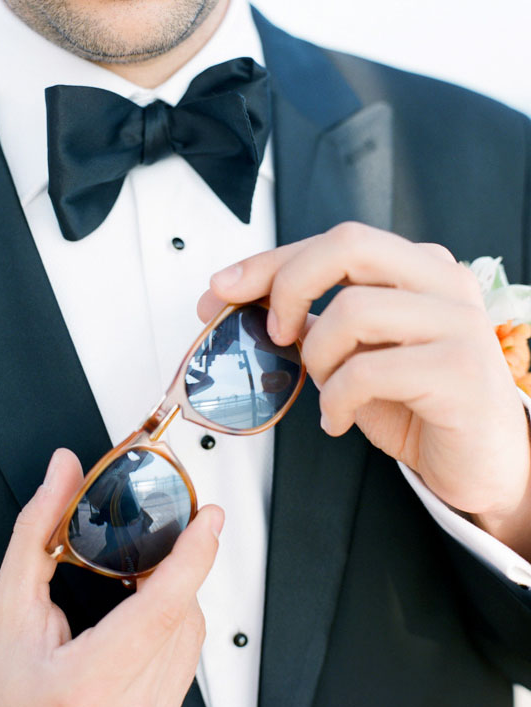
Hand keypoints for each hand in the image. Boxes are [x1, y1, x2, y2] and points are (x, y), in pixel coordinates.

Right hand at [0, 449, 222, 706]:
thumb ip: (39, 528)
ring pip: (191, 638)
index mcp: (86, 686)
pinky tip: (150, 610)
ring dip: (179, 595)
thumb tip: (64, 472)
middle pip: (182, 616)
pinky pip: (186, 661)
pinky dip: (175, 624)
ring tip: (146, 574)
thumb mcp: (7, 602)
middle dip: (181, 565)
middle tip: (169, 532)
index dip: (193, 556)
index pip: (162, 608)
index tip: (208, 519)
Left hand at [199, 222, 530, 554]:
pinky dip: (335, 400)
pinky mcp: (459, 371)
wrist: (482, 464)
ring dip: (318, 356)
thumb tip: (235, 300)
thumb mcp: (356, 355)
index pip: (335, 242)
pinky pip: (367, 371)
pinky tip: (338, 419)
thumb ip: (311, 321)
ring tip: (325, 389)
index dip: (271, 261)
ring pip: (352, 310)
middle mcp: (444, 282)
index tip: (223, 287)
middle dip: (287, 284)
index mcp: (419, 269)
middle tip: (272, 332)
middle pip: (348, 245)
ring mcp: (457, 323)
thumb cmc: (417, 404)